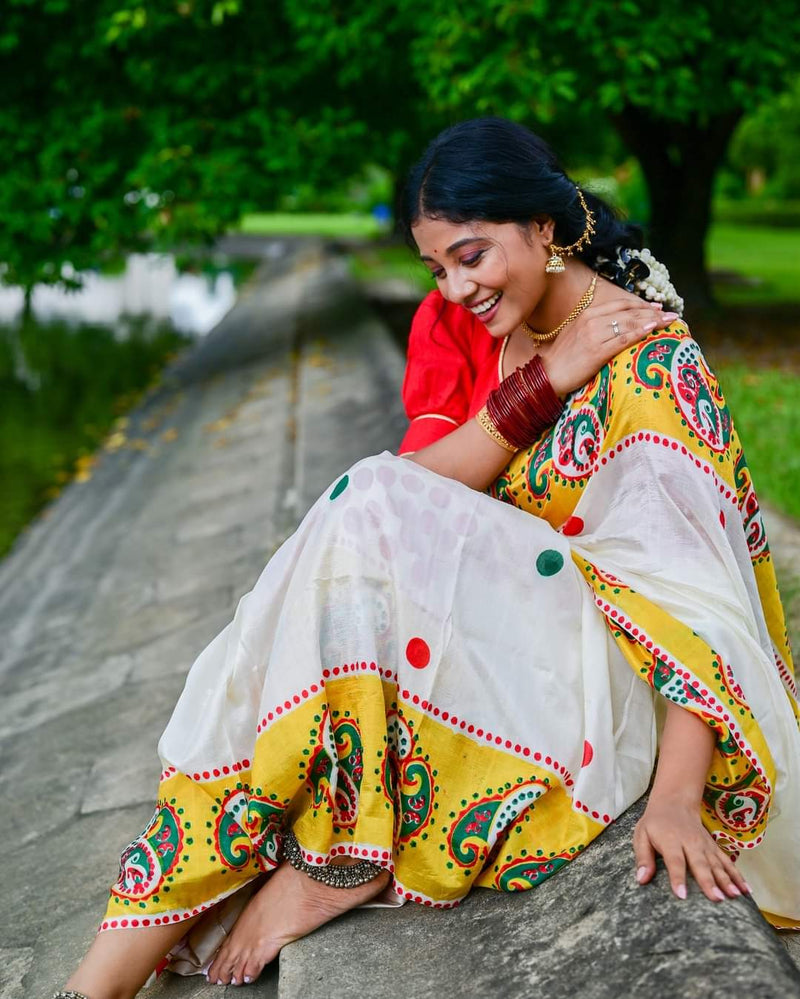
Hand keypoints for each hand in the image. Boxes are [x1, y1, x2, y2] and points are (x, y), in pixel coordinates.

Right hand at [542, 296, 677, 396]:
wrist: (548, 375)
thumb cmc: (562, 358)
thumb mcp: (576, 333)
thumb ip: (594, 325)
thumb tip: (614, 325)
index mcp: (587, 314)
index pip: (620, 304)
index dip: (641, 304)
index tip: (657, 307)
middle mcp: (592, 321)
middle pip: (628, 312)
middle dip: (652, 312)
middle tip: (671, 314)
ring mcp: (594, 336)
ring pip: (629, 323)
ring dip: (652, 321)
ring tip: (670, 322)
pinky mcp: (597, 352)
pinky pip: (623, 339)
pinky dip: (640, 332)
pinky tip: (653, 330)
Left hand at [633, 794, 750, 901]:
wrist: (674, 803)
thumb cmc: (655, 823)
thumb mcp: (641, 835)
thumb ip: (643, 858)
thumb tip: (641, 880)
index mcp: (670, 840)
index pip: (675, 861)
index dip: (678, 878)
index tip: (682, 895)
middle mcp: (690, 842)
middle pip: (700, 864)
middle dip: (709, 882)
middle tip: (717, 899)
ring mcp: (705, 845)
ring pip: (717, 864)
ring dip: (727, 880)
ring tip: (735, 896)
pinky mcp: (714, 847)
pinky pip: (727, 862)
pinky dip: (737, 875)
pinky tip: (746, 890)